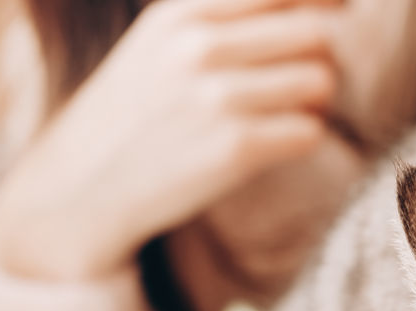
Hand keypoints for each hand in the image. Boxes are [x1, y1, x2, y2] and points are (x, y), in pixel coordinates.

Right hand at [0, 0, 339, 280]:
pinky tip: (271, 144)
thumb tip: (326, 10)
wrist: (82, 188)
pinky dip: (301, 139)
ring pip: (321, 82)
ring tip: (282, 114)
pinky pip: (310, 131)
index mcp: (183, 12)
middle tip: (297, 82)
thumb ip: (229, 18)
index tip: (334, 17)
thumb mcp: (163, 43)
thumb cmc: (137, 113)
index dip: (324, 4)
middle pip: (317, 34)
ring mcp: (217, 98)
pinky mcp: (235, 149)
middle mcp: (198, 46)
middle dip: (320, 59)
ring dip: (315, 102)